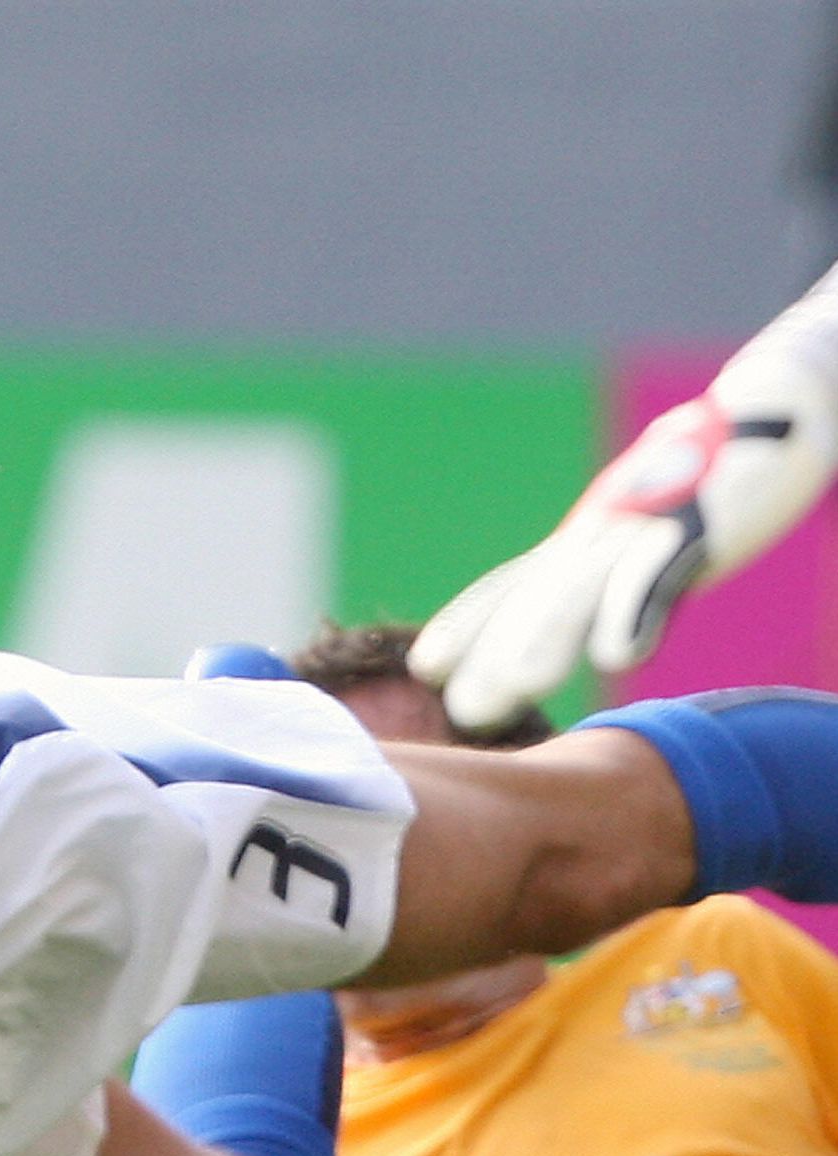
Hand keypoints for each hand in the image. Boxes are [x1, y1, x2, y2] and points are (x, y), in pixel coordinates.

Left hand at [412, 347, 837, 729]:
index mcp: (578, 541)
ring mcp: (641, 527)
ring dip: (547, 637)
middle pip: (532, 599)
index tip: (425, 668)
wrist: (768, 408)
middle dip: (493, 653)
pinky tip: (619, 656)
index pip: (507, 587)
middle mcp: (596, 533)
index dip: (466, 624)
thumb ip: (604, 583)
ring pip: (583, 588)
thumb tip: (592, 639)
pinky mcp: (696, 524)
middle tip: (464, 711)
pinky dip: (635, 610)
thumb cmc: (700, 480)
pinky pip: (659, 571)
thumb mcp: (638, 536)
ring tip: (518, 688)